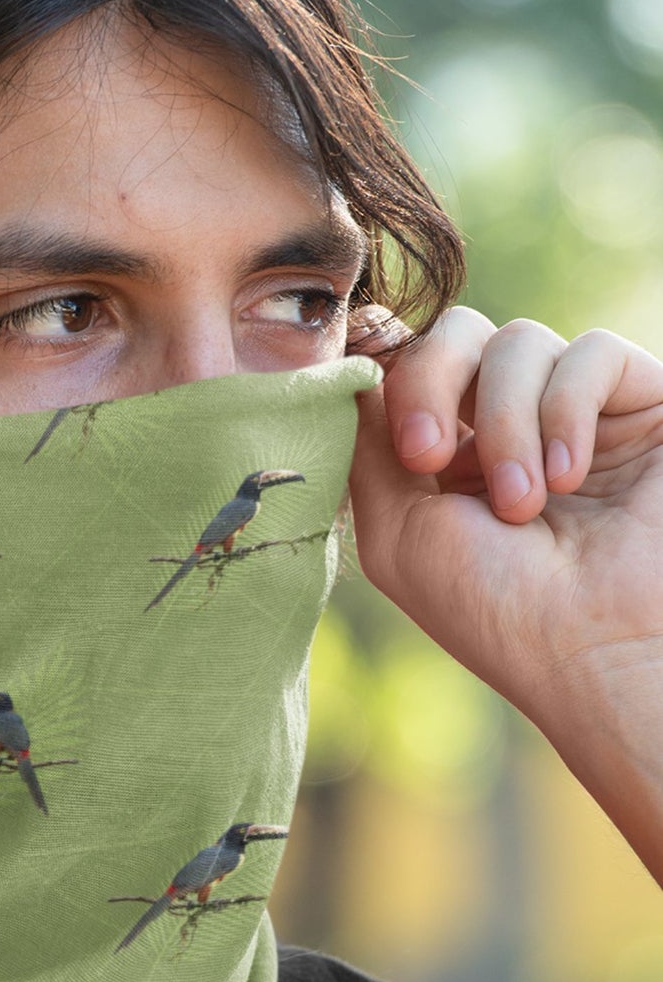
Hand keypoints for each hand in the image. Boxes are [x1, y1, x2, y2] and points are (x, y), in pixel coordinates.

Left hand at [343, 305, 662, 875]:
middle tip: (431, 459)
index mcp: (445, 453)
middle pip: (455, 331)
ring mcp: (573, 409)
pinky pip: (592, 352)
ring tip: (522, 505)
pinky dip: (567, 410)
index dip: (393, 378)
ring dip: (506, 424)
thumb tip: (348, 369)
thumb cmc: (496, 610)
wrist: (600, 650)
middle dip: (432, 381)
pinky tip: (568, 478)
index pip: (406, 363)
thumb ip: (366, 447)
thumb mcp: (398, 534)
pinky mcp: (639, 403)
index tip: (406, 447)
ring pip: (518, 341)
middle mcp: (507, 423)